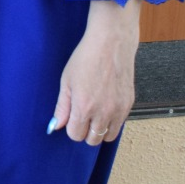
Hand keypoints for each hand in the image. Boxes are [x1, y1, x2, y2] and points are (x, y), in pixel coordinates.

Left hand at [49, 0, 140, 144]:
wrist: (111, 42)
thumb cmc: (86, 58)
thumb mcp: (66, 81)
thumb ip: (61, 107)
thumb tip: (55, 127)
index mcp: (84, 107)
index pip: (75, 135)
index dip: (71, 127)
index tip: (72, 117)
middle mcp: (103, 112)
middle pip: (92, 140)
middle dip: (85, 132)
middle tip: (83, 116)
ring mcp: (118, 109)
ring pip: (108, 137)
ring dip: (100, 130)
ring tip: (95, 115)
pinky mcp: (129, 104)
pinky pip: (120, 125)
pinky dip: (112, 122)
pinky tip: (106, 107)